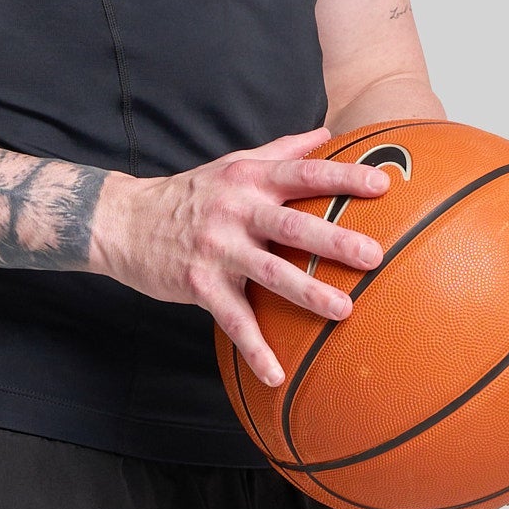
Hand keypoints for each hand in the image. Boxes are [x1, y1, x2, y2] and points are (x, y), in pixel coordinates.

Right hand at [89, 126, 391, 387]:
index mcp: (249, 179)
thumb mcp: (233, 164)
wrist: (125, 222)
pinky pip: (233, 321)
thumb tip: (327, 133)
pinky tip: (277, 375)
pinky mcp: (200, 285)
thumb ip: (282, 151)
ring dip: (308, 293)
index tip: (382, 185)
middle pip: (292, 226)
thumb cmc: (191, 194)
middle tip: (374, 255)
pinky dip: (255, 349)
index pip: (304, 174)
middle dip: (334, 241)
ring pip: (269, 273)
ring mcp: (218, 250)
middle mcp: (235, 211)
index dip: (343, 177)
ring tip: (344, 311)